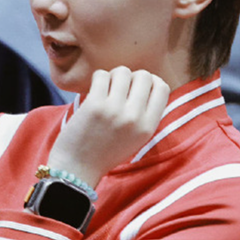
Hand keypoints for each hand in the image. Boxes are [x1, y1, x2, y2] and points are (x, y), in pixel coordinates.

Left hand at [47, 66, 169, 189]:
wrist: (77, 168)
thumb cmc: (105, 151)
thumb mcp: (136, 139)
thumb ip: (145, 114)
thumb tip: (149, 81)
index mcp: (148, 127)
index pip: (162, 87)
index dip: (151, 81)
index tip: (138, 86)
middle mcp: (134, 118)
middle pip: (144, 75)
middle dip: (131, 77)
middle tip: (119, 88)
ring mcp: (114, 110)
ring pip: (122, 71)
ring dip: (113, 76)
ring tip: (106, 88)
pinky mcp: (94, 105)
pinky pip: (101, 75)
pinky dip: (97, 78)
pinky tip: (94, 90)